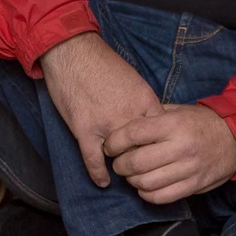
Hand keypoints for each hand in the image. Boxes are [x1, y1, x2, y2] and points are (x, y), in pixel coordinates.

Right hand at [39, 32, 162, 186]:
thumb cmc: (103, 63)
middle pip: (145, 147)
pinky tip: (103, 182)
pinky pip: (93, 160)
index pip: (162, 131)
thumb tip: (151, 119)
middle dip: (146, 158)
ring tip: (126, 173)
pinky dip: (99, 174)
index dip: (162, 144)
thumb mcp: (134, 79)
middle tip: (146, 168)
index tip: (160, 152)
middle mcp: (129, 115)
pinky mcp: (84, 130)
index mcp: (145, 100)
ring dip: (124, 166)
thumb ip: (143, 102)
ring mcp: (107, 125)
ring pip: (122, 156)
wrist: (74, 53)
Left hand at [103, 103, 235, 203]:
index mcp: (174, 124)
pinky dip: (146, 194)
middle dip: (119, 164)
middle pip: (135, 162)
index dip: (115, 142)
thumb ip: (153, 116)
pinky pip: (160, 197)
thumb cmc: (202, 123)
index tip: (110, 145)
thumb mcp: (179, 111)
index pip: (133, 134)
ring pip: (145, 183)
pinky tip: (145, 186)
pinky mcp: (194, 186)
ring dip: (131, 180)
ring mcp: (188, 169)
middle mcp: (180, 147)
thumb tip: (123, 126)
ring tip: (131, 174)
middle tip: (118, 162)